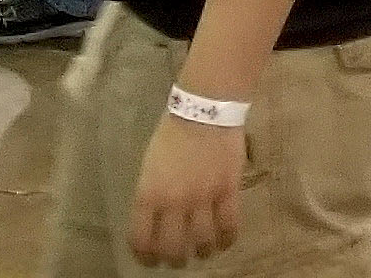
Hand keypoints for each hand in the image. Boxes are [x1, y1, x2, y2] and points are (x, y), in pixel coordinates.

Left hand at [129, 112, 247, 264]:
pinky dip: (226, 240)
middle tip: (178, 260)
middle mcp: (173, 203)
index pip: (141, 240)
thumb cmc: (172, 135)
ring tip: (202, 252)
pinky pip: (229, 225)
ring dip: (201, 252)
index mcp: (148, 195)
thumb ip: (152, 196)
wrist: (204, 109)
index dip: (145, 257)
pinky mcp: (228, 190)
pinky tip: (224, 242)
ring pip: (202, 241)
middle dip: (174, 259)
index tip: (151, 261)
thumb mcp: (150, 168)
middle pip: (173, 247)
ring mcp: (203, 198)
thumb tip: (157, 221)